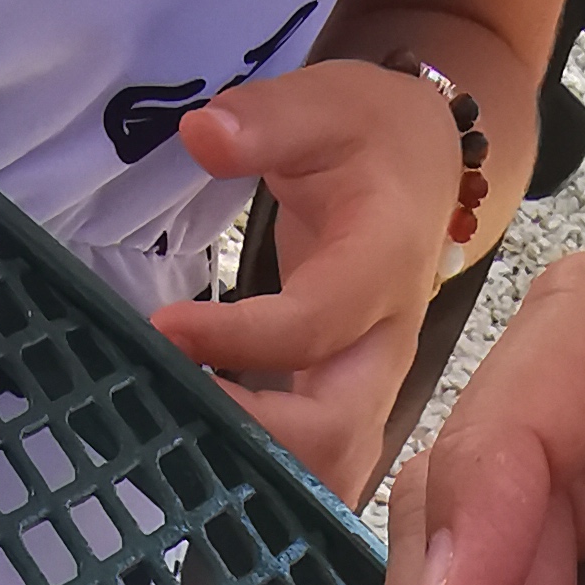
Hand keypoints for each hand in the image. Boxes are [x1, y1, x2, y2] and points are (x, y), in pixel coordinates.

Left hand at [149, 61, 465, 505]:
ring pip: (332, 471)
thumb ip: (266, 119)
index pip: (316, 324)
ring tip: (170, 444)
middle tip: (161, 410)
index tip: (162, 328)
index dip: (238, 338)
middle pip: (336, 431)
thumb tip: (200, 134)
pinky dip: (262, 484)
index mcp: (382, 264)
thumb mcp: (326, 101)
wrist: (423, 172)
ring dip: (255, 478)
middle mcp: (386, 342)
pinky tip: (195, 463)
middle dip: (249, 437)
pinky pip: (317, 471)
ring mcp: (372, 386)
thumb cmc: (368, 137)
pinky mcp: (351, 409)